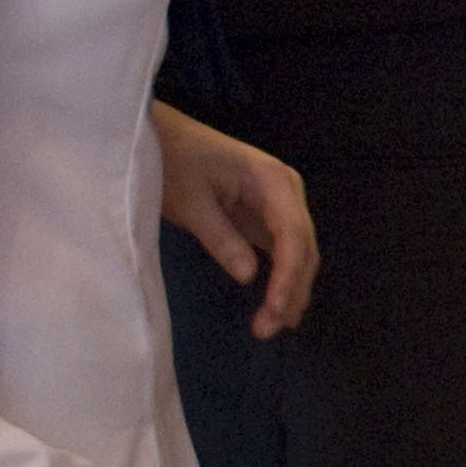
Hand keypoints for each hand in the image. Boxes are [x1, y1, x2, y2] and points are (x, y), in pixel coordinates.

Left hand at [150, 102, 315, 338]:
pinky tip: (276, 304)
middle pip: (304, 246)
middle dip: (291, 289)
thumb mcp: (190, 202)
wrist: (162, 138)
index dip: (288, 275)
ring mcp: (280, 203)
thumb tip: (249, 277)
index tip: (274, 309)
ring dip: (290, 288)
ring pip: (299, 252)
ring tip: (272, 325)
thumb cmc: (173, 162)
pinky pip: (283, 250)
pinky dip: (282, 278)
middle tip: (268, 328)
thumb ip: (221, 238)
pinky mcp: (267, 215)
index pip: (292, 234)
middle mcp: (287, 191)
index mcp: (272, 180)